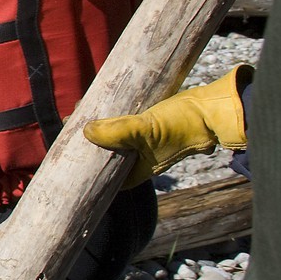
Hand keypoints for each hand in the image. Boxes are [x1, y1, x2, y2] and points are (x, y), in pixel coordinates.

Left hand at [84, 65, 251, 186]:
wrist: (212, 108)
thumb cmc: (182, 125)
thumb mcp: (145, 130)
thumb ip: (116, 132)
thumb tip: (86, 130)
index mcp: (140, 170)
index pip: (107, 177)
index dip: (88, 169)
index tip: (69, 155)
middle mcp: (142, 158)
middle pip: (108, 153)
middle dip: (90, 142)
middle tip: (72, 125)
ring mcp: (147, 141)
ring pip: (116, 136)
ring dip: (101, 126)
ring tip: (82, 110)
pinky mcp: (151, 124)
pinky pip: (126, 122)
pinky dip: (114, 115)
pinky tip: (103, 102)